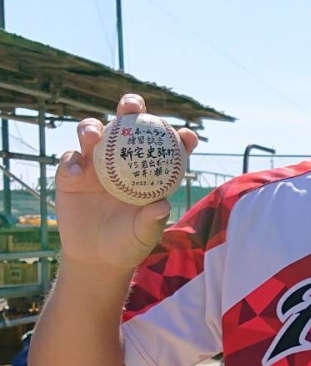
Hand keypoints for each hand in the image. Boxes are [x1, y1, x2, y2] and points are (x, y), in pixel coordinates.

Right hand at [55, 93, 198, 272]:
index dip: (178, 136)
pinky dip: (71, 162)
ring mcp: (94, 163)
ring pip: (92, 133)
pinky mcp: (70, 174)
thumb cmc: (128, 244)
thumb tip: (162, 205)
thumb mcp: (143, 235)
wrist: (96, 258)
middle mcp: (121, 158)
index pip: (165, 145)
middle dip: (130, 107)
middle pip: (125, 123)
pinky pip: (69, 160)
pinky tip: (76, 170)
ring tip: (94, 136)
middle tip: (131, 107)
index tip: (187, 137)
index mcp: (147, 169)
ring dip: (92, 128)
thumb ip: (152, 221)